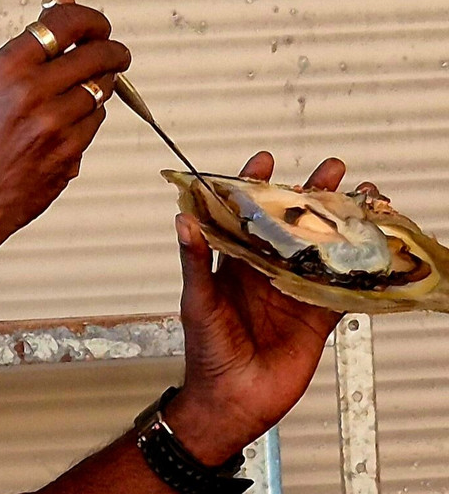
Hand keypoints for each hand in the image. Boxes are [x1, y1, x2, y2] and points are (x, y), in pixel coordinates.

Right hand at [0, 0, 129, 242]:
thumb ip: (33, 42)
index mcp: (7, 66)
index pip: (66, 22)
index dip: (92, 19)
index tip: (99, 27)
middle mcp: (31, 90)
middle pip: (96, 54)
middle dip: (113, 52)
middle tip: (116, 54)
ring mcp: (53, 122)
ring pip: (101, 89)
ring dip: (99, 88)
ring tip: (80, 95)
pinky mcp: (70, 151)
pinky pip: (96, 121)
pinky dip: (89, 119)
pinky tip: (67, 126)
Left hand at [165, 151, 345, 464]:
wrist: (231, 400)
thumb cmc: (205, 351)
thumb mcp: (197, 301)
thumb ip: (195, 261)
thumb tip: (183, 221)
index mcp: (233, 261)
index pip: (244, 215)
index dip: (254, 187)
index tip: (266, 161)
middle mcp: (265, 270)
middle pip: (291, 225)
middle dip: (311, 195)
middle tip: (331, 169)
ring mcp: (292, 291)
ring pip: (321, 250)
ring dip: (341, 226)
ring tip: (362, 197)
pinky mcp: (316, 316)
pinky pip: (341, 289)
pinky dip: (359, 271)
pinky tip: (377, 249)